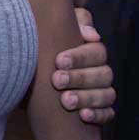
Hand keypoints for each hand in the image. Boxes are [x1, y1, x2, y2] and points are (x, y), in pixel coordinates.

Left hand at [52, 8, 114, 123]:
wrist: (30, 73)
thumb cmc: (44, 44)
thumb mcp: (53, 28)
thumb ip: (74, 23)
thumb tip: (92, 35)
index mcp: (91, 51)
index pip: (97, 52)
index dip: (79, 57)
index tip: (58, 60)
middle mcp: (100, 70)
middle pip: (103, 74)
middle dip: (79, 78)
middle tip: (56, 80)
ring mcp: (102, 91)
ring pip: (107, 94)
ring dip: (86, 98)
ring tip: (65, 101)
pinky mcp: (100, 110)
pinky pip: (108, 114)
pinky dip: (98, 115)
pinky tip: (82, 115)